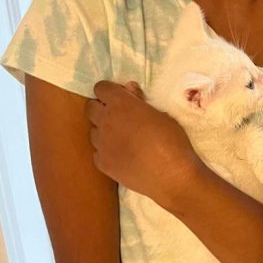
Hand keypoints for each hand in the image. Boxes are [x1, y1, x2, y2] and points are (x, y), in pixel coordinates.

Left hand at [86, 80, 199, 206]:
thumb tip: (128, 90)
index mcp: (120, 104)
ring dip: (103, 130)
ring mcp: (101, 144)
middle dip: (101, 108)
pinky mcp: (102, 163)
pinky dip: (106, 151)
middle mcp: (105, 121)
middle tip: (119, 116)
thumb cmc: (172, 140)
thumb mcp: (161, 114)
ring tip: (121, 138)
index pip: (101, 88)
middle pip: (91, 108)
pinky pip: (97, 152)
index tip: (120, 97)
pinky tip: (121, 156)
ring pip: (93, 131)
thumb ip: (139, 101)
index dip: (110, 91)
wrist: (170, 175)